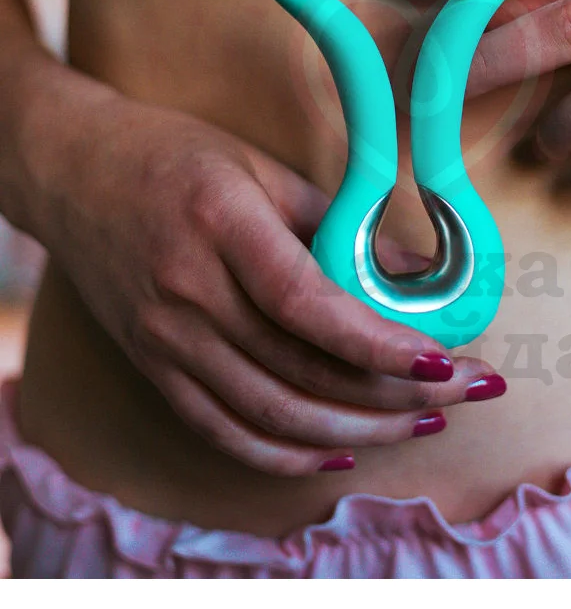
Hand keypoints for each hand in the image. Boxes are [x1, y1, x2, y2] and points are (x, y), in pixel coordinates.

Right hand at [32, 90, 502, 474]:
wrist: (71, 172)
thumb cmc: (172, 155)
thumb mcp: (262, 169)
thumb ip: (340, 223)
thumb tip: (419, 270)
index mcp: (222, 228)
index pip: (310, 307)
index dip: (382, 344)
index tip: (445, 361)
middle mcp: (189, 294)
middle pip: (301, 369)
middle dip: (393, 394)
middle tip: (461, 395)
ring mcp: (165, 339)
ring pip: (269, 412)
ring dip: (353, 430)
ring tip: (418, 424)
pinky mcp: (153, 365)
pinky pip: (220, 428)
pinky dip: (281, 453)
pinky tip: (335, 452)